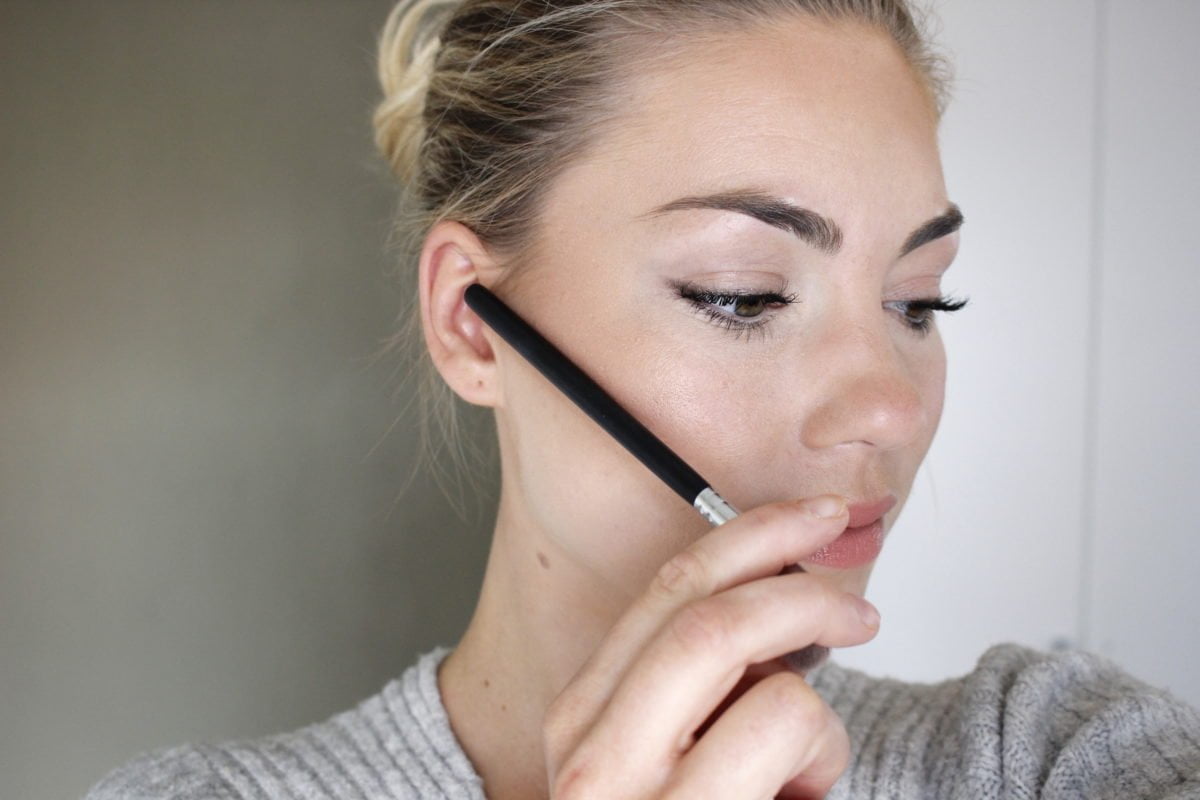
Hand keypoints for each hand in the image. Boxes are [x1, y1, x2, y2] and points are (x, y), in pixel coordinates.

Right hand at [542, 495, 879, 798]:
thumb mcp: (679, 758)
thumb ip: (707, 686)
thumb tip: (782, 594)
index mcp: (584, 716)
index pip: (664, 592)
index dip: (749, 536)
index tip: (812, 518)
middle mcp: (589, 749)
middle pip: (699, 609)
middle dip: (793, 578)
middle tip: (857, 599)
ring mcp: (632, 792)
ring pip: (740, 658)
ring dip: (810, 685)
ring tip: (817, 745)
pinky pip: (782, 724)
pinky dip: (820, 746)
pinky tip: (802, 793)